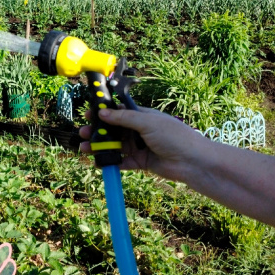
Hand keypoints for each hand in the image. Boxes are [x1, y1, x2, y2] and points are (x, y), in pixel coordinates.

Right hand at [79, 107, 209, 181]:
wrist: (192, 161)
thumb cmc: (173, 136)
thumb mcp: (147, 122)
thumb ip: (124, 119)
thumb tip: (103, 113)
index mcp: (142, 116)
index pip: (118, 112)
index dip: (103, 113)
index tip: (88, 114)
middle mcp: (139, 131)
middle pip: (113, 130)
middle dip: (97, 131)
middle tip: (82, 133)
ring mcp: (139, 147)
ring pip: (115, 146)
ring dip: (100, 147)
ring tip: (84, 149)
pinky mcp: (140, 162)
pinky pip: (122, 162)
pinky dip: (111, 162)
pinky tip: (99, 162)